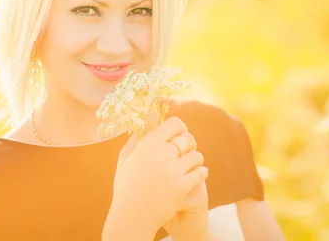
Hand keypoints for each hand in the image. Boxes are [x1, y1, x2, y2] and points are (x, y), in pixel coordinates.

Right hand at [105, 117, 205, 236]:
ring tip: (188, 166)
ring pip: (197, 156)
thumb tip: (152, 112)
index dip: (180, 128)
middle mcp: (160, 154)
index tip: (178, 135)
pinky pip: (201, 172)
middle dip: (188, 144)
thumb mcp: (127, 156)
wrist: (131, 216)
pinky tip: (193, 177)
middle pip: (188, 138)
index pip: (175, 124)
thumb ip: (140, 133)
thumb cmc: (127, 184)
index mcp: (147, 144)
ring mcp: (172, 171)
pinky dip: (200, 173)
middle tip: (184, 153)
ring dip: (194, 160)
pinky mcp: (182, 187)